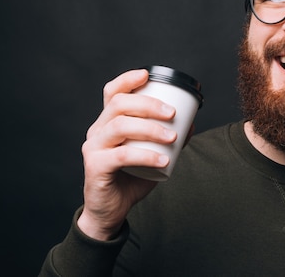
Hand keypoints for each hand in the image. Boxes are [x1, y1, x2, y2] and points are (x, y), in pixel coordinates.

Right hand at [77, 69, 177, 240]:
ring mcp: (94, 148)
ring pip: (120, 126)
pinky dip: (145, 155)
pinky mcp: (95, 167)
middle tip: (172, 112)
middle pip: (118, 105)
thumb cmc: (130, 178)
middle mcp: (97, 130)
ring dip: (150, 128)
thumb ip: (167, 139)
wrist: (112, 210)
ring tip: (172, 136)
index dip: (127, 79)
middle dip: (148, 104)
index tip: (147, 74)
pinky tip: (164, 159)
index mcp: (108, 122)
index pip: (111, 93)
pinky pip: (121, 155)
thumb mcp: (152, 154)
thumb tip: (190, 122)